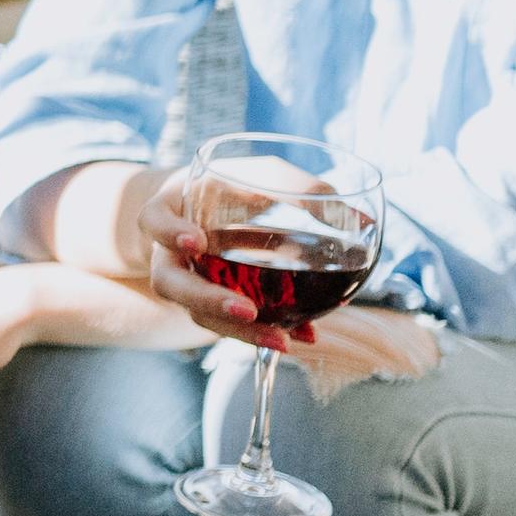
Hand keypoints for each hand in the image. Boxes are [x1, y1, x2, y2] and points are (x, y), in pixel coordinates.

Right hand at [136, 164, 331, 349]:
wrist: (207, 208)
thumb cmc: (235, 184)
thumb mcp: (262, 174)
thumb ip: (302, 190)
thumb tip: (362, 221)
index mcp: (171, 210)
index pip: (153, 221)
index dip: (169, 233)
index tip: (196, 242)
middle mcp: (170, 253)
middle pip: (170, 283)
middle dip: (207, 300)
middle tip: (246, 310)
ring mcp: (187, 282)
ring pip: (198, 314)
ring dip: (239, 331)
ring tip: (283, 341)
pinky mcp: (212, 303)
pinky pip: (231, 323)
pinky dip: (268, 329)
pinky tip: (305, 335)